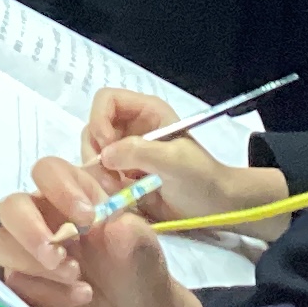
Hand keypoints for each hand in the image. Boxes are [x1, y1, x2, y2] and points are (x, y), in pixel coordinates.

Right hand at [0, 154, 208, 306]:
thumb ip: (133, 234)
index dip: (59, 188)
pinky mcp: (22, 284)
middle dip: (29, 230)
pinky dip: (45, 292)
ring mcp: (27, 251)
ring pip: (0, 244)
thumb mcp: (145, 250)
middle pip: (10, 206)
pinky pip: (14, 283)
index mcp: (72, 195)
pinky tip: (79, 296)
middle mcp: (43, 218)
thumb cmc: (138, 268)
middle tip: (58, 255)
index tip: (86, 217)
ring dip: (32, 263)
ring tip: (76, 277)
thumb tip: (116, 226)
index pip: (47, 171)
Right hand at [81, 88, 289, 237]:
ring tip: (119, 190)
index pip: (107, 100)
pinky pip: (99, 175)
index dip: (100, 120)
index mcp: (146, 111)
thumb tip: (104, 155)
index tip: (107, 148)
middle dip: (96, 153)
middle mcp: (132, 127)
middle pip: (93, 128)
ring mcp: (126, 151)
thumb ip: (139, 152)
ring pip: (93, 154)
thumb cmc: (200, 177)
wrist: (214, 206)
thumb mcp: (174, 161)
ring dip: (99, 173)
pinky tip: (121, 196)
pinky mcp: (123, 174)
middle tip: (111, 178)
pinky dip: (103, 186)